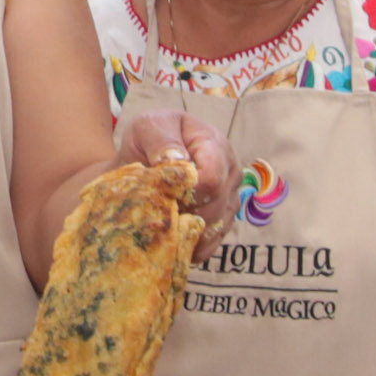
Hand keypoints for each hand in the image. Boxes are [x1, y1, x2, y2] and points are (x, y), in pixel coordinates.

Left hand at [117, 108, 233, 259]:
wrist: (146, 151)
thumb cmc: (149, 136)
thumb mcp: (148, 127)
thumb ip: (161, 141)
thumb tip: (176, 161)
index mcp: (215, 145)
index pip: (212, 179)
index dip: (187, 194)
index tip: (162, 196)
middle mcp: (229, 171)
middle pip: (216, 207)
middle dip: (184, 215)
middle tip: (156, 214)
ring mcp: (229, 196)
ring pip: (217, 227)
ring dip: (188, 234)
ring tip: (162, 230)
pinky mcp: (222, 217)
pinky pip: (213, 241)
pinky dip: (192, 248)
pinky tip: (174, 245)